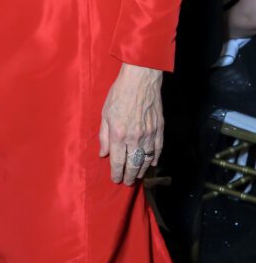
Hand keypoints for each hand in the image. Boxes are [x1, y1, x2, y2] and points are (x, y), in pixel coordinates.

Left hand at [99, 64, 162, 185]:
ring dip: (141, 170)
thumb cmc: (119, 93)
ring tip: (137, 175)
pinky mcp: (159, 130)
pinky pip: (158, 150)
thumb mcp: (105, 113)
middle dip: (129, 176)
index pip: (117, 161)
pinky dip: (154, 159)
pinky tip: (151, 164)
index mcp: (118, 134)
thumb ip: (103, 136)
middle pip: (133, 165)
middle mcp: (134, 138)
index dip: (116, 173)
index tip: (115, 179)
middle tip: (127, 182)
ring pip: (146, 160)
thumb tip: (103, 153)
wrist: (141, 79)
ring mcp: (149, 135)